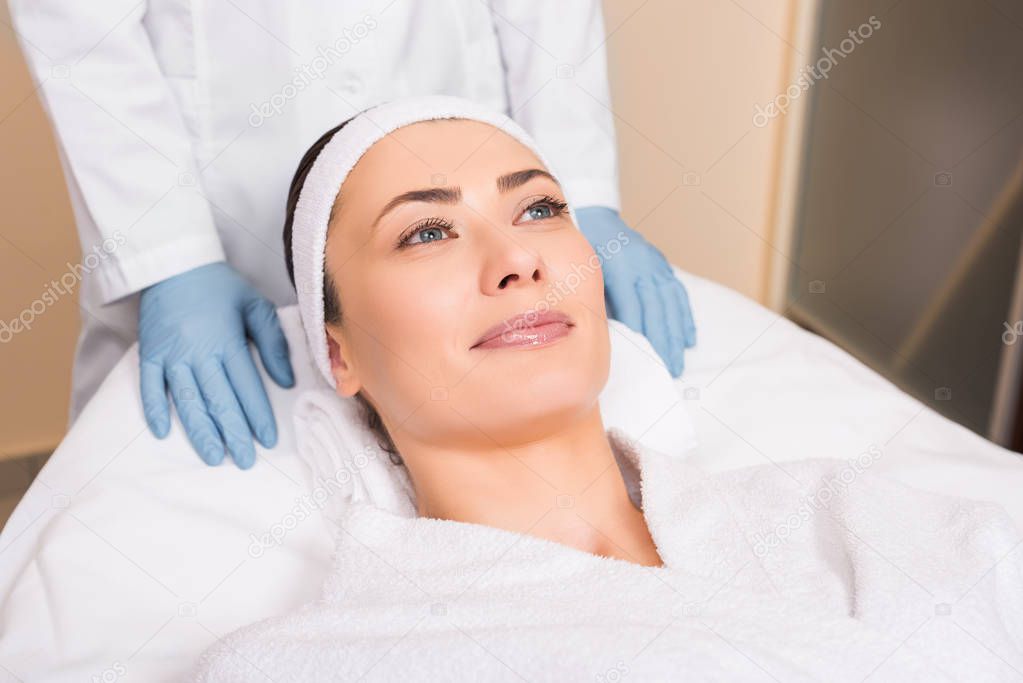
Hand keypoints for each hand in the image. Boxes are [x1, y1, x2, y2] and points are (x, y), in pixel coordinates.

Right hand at [139, 262, 294, 467]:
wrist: (174, 264)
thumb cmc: (220, 286)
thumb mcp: (255, 305)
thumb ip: (272, 342)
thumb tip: (285, 380)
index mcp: (227, 341)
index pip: (246, 387)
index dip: (257, 416)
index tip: (267, 439)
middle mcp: (198, 352)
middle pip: (218, 401)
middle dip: (233, 434)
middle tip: (244, 461)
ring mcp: (170, 355)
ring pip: (187, 401)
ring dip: (200, 432)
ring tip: (213, 457)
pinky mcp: (149, 353)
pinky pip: (150, 386)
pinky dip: (155, 409)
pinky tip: (163, 432)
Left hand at [575, 207, 695, 376]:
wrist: (599, 222)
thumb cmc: (588, 254)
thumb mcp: (588, 277)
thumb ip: (601, 305)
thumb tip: (610, 339)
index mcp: (622, 273)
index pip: (635, 312)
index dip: (642, 338)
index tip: (647, 362)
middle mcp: (644, 270)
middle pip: (658, 313)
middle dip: (665, 344)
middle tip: (669, 370)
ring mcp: (657, 268)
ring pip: (672, 307)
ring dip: (677, 336)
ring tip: (679, 361)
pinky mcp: (664, 267)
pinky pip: (679, 296)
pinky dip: (685, 318)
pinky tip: (688, 338)